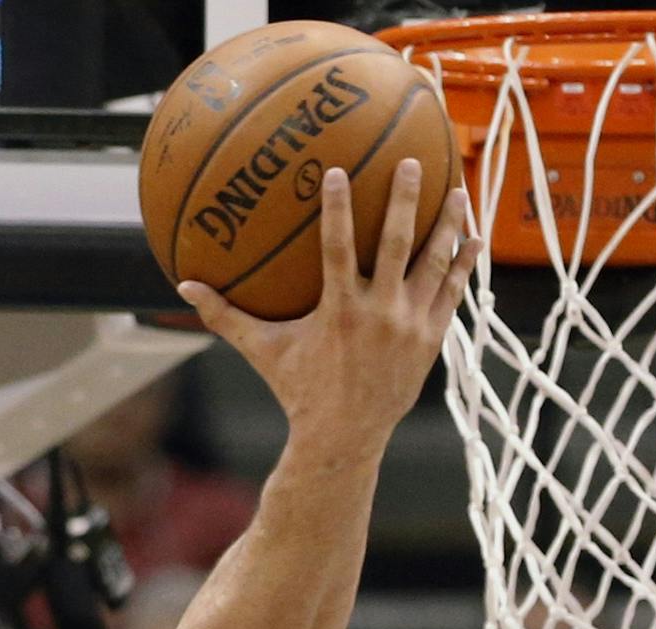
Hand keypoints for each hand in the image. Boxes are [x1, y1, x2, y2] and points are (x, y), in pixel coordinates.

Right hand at [179, 161, 478, 455]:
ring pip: (434, 264)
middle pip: (398, 244)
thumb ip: (226, 317)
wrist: (344, 438)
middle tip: (414, 163)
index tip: (339, 170)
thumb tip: (184, 287)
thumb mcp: (263, 352)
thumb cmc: (300, 392)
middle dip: (406, 199)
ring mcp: (409, 326)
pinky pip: (450, 293)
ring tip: (456, 191)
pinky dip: (462, 265)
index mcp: (339, 312)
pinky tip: (472, 239)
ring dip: (446, 225)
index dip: (338, 208)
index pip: (338, 248)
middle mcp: (379, 315)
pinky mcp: (429, 340)